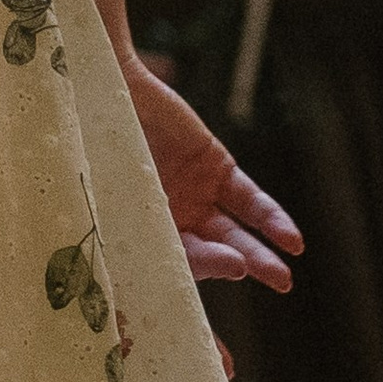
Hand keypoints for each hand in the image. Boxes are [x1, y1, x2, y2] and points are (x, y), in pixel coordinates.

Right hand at [121, 49, 300, 294]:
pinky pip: (249, 202)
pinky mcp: (216, 169)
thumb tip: (140, 278)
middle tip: (277, 283)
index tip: (232, 294)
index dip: (205, 283)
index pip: (175, 270)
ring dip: (260, 255)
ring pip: (234, 234)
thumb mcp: (110, 193)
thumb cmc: (92, 143)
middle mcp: (169, 222)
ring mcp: (195, 196)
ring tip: (282, 276)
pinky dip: (270, 220)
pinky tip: (291, 240)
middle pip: (210, 257)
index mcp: (137, 237)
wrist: (100, 87)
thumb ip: (133, 229)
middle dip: (242, 271)